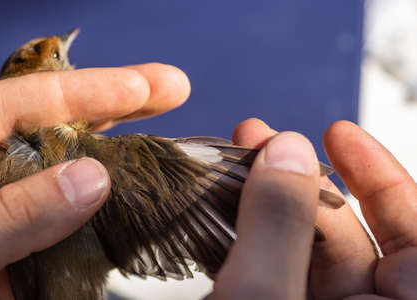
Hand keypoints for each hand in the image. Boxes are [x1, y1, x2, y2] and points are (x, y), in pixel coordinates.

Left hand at [0, 64, 189, 298]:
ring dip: (120, 159)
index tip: (143, 88)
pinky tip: (141, 201)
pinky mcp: (29, 240)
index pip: (20, 103)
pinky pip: (74, 218)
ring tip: (164, 143)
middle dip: (118, 106)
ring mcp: (12, 207)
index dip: (86, 90)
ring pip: (71, 171)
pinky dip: (109, 212)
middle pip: (56, 125)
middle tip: (172, 89)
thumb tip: (92, 178)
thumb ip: (10, 214)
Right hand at [206, 118, 415, 298]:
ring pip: (301, 252)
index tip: (338, 134)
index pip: (415, 239)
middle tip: (260, 143)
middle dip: (299, 183)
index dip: (382, 179)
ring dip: (265, 206)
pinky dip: (247, 239)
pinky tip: (221, 208)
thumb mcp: (261, 297)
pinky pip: (272, 271)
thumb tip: (287, 151)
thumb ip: (278, 226)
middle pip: (346, 238)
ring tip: (229, 166)